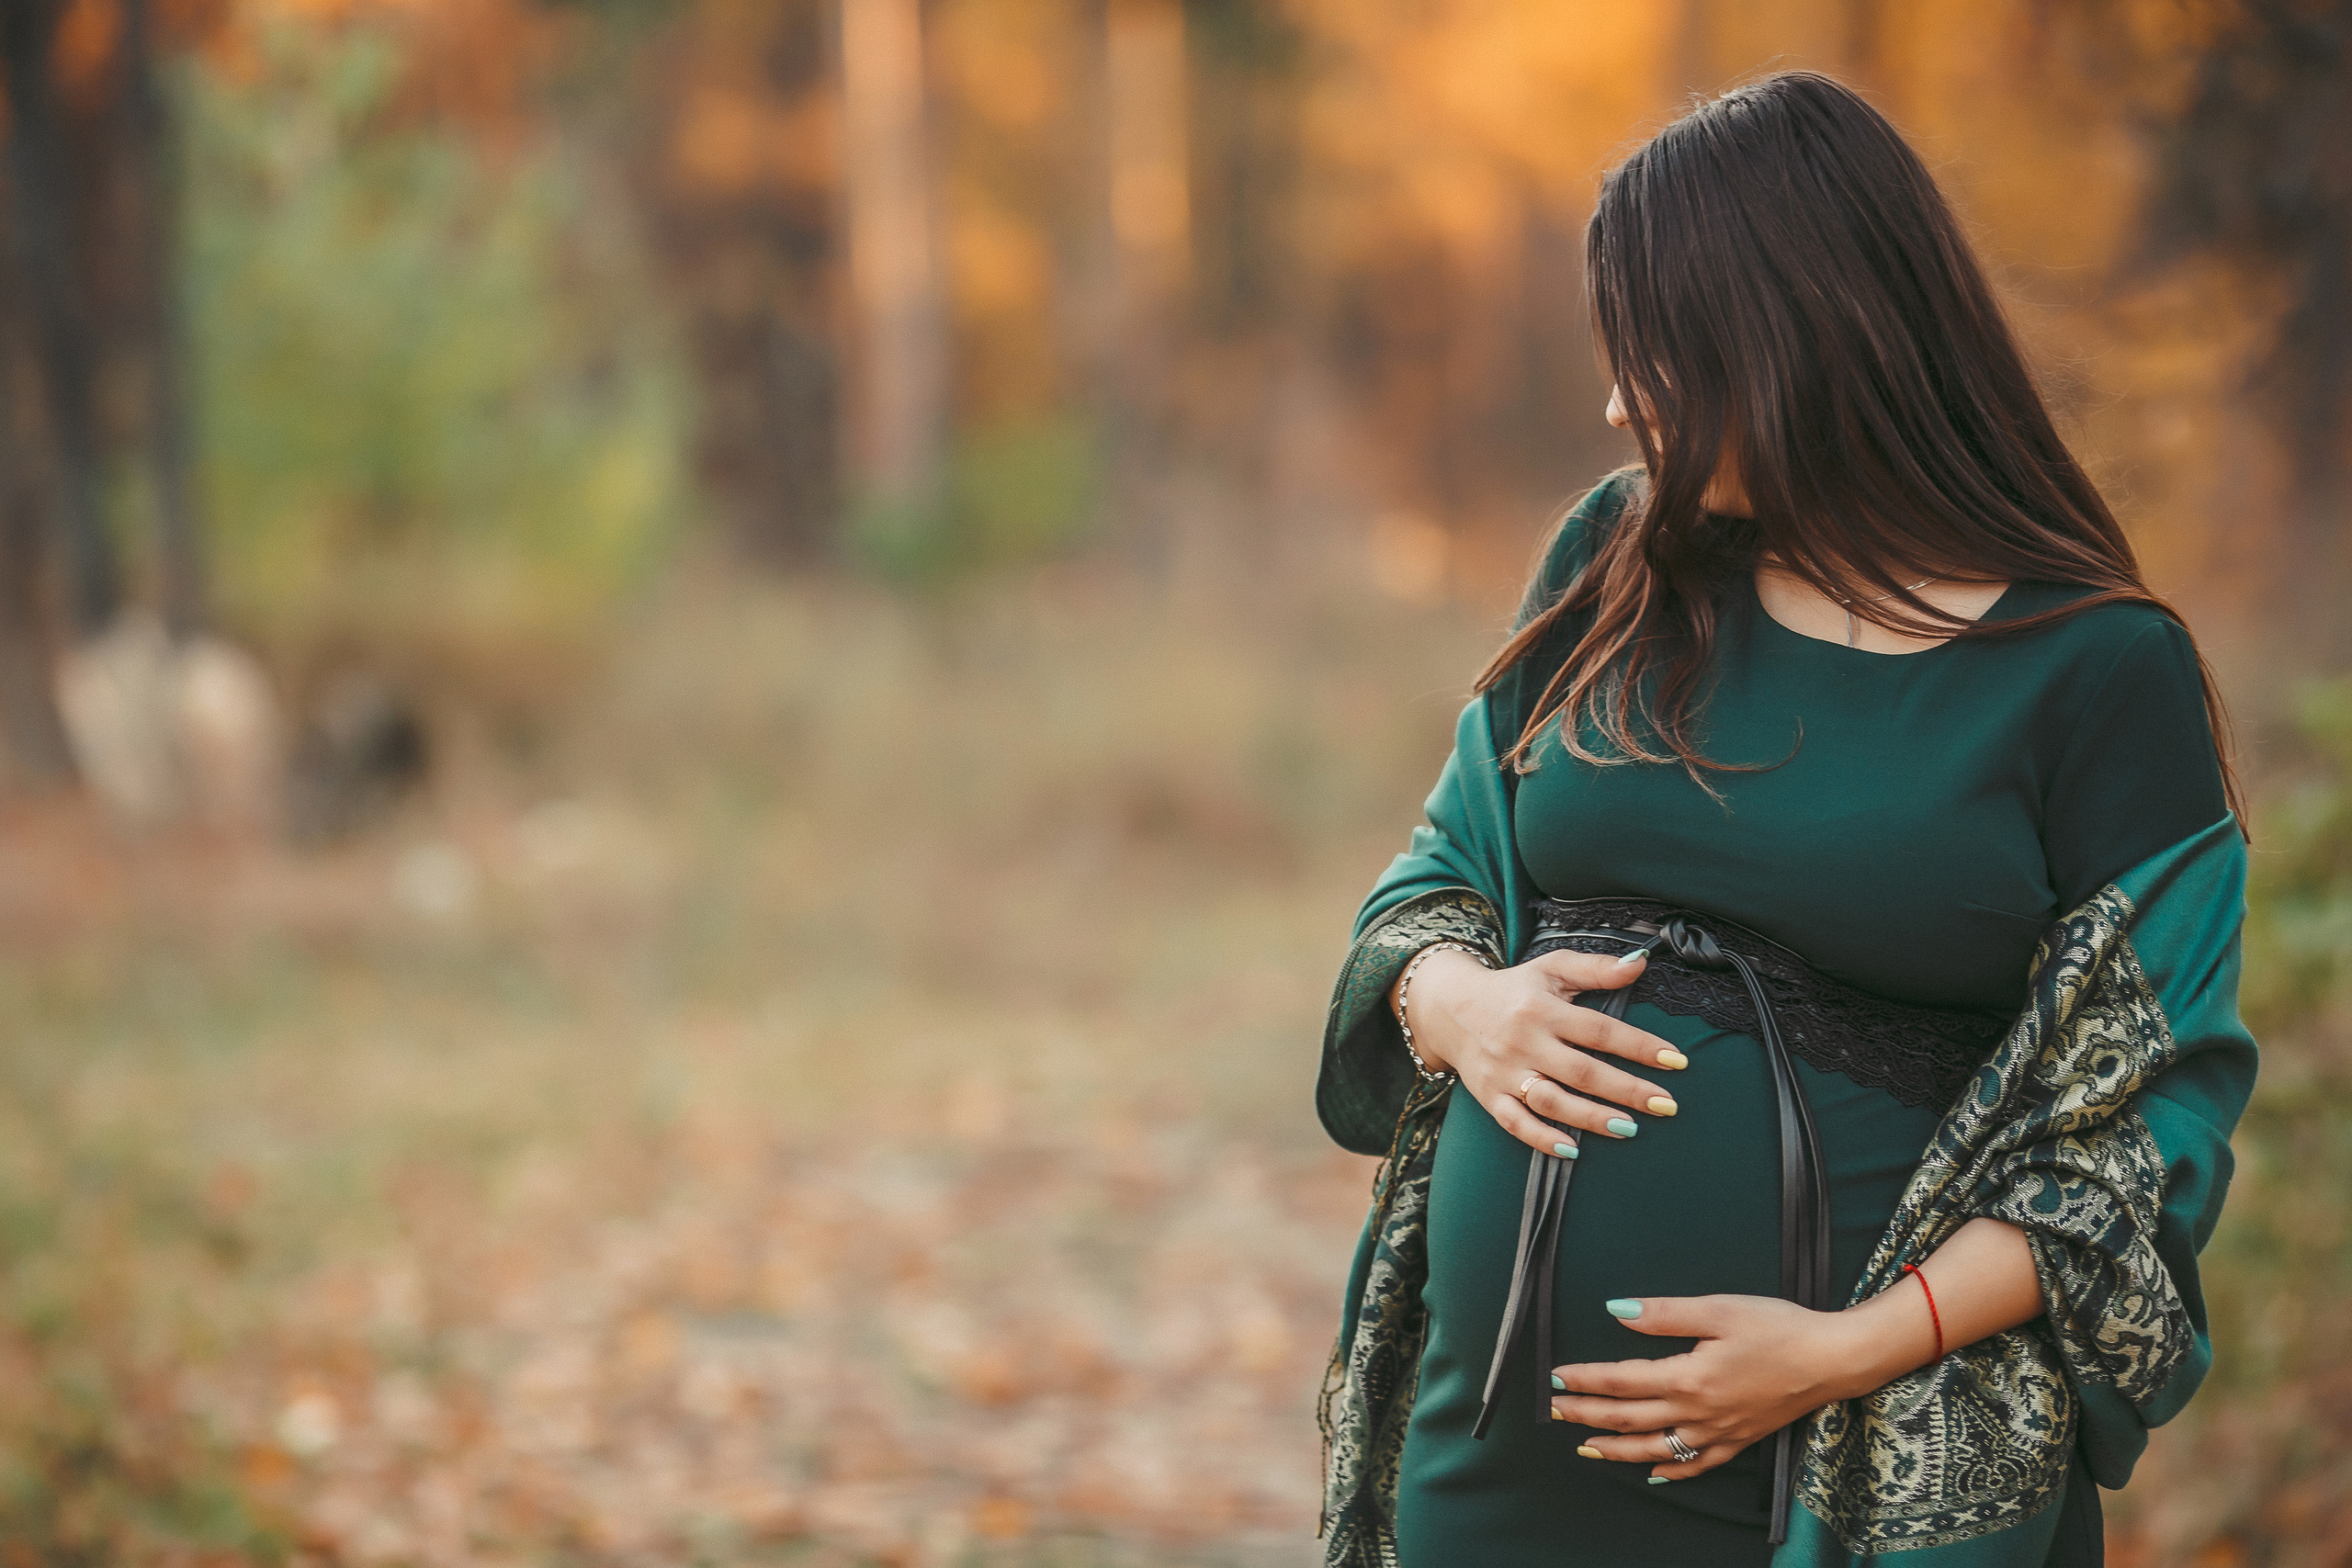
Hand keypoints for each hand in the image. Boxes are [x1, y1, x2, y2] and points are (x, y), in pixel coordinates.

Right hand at [1399, 947, 1686, 1153]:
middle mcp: (1524, 1041)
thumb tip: (1641, 962)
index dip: (1639, 1045)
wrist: (1448, 1007)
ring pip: (1552, 1101)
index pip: (1599, 1029)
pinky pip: (1515, 1123)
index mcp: (1543, 1008)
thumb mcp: (1551, 968)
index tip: (1677, 1060)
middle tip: (1667, 1105)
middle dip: (1628, 1090)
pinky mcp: (1489, 1096)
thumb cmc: (1513, 989)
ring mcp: (1505, 1071)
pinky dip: (1542, 1138)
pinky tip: (1573, 1150)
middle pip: (1582, 1071)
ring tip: (1631, 1129)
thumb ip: (1596, 968)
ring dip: (1592, 1118)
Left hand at [1548, 1291, 1930, 1480]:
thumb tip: (1616, 1310)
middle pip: (1630, 1418)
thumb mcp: (1718, 1308)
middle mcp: (1699, 1412)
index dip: (1585, 1380)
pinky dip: (1671, 1472)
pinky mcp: (1740, 1440)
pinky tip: (1652, 1473)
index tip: (1556, 1376)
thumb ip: (1663, 1314)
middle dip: (1588, 1415)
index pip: (1622, 1381)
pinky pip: (1698, 1465)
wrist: (1831, 1359)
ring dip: (1617, 1449)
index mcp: (1689, 1377)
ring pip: (1657, 1449)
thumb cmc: (1777, 1327)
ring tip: (1587, 1448)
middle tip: (1555, 1412)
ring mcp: (1719, 1432)